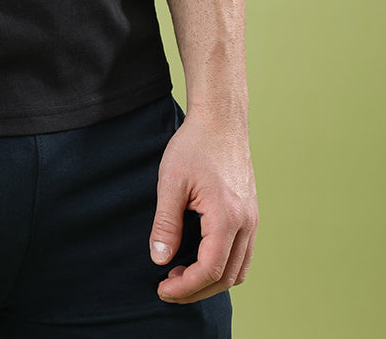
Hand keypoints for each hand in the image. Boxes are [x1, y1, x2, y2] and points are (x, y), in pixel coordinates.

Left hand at [149, 110, 257, 303]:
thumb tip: (159, 259)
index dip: (185, 287)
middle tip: (168, 288)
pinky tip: (199, 259)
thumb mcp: (171, 182)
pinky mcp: (251, 216)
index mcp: (227, 217)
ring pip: (238, 270)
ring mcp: (252, 221)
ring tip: (180, 276)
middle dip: (196, 290)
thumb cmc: (194, 146)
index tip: (162, 289)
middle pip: (226, 277)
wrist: (221, 122)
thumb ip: (166, 223)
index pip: (209, 269)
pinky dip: (223, 267)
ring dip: (211, 282)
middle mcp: (246, 224)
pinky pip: (242, 255)